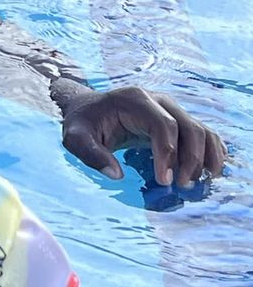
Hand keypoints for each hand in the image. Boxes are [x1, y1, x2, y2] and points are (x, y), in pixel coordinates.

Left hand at [60, 84, 225, 186]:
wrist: (88, 109)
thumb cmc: (82, 124)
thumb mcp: (75, 137)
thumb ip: (90, 154)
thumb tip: (116, 174)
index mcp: (135, 99)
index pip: (163, 125)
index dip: (168, 155)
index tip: (164, 182)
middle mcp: (157, 100)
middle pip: (188, 126)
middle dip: (191, 159)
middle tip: (181, 187)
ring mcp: (169, 108)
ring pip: (200, 129)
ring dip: (206, 157)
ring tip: (198, 182)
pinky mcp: (176, 119)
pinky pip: (203, 132)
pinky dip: (212, 151)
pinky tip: (210, 172)